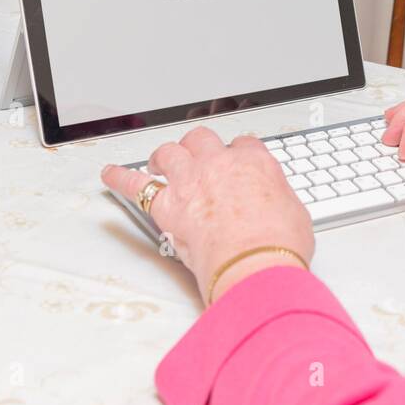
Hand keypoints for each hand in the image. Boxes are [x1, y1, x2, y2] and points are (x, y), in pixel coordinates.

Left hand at [101, 126, 313, 305]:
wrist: (256, 265)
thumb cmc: (277, 245)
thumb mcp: (295, 213)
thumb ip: (278, 199)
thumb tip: (275, 202)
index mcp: (255, 163)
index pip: (243, 145)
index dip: (238, 153)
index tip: (236, 162)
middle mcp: (220, 164)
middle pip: (202, 139)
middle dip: (199, 146)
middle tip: (197, 156)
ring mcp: (190, 181)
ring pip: (169, 151)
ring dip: (164, 154)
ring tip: (159, 161)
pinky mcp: (168, 207)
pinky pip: (136, 185)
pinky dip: (120, 178)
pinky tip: (110, 174)